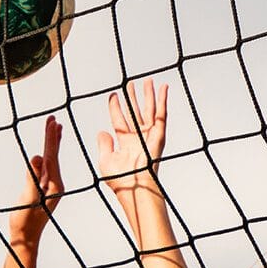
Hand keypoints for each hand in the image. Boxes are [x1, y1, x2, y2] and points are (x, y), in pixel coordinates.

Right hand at [9, 116, 63, 243]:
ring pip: (51, 160)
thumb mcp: (28, 199)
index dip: (51, 138)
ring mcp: (51, 187)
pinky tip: (46, 152)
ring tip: (55, 128)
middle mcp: (56, 184)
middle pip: (54, 155)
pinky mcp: (44, 190)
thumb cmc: (25, 222)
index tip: (52, 122)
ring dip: (52, 144)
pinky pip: (46, 167)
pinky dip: (47, 155)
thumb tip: (36, 157)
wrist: (26, 239)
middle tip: (53, 118)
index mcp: (55, 185)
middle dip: (53, 136)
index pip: (52, 156)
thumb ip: (32, 178)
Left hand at [97, 78, 167, 195]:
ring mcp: (149, 135)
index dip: (115, 107)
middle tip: (130, 84)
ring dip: (148, 95)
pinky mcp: (158, 135)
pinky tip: (163, 87)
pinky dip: (163, 100)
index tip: (113, 95)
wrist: (134, 187)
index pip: (119, 120)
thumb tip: (102, 132)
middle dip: (132, 98)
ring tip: (147, 80)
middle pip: (134, 112)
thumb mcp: (105, 160)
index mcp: (125, 143)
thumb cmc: (120, 180)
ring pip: (148, 110)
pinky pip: (161, 114)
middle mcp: (138, 137)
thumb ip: (104, 144)